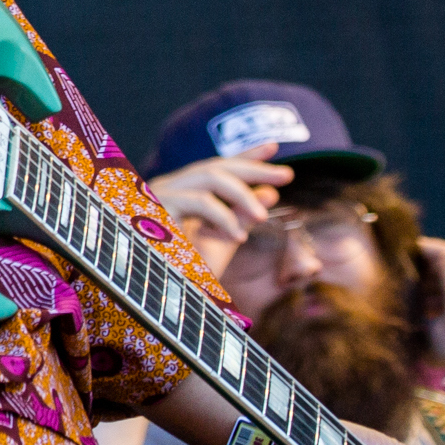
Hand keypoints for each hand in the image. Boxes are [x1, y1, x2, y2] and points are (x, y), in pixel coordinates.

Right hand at [143, 145, 291, 275]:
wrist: (160, 297)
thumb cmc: (186, 274)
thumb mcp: (222, 243)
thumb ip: (242, 218)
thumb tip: (270, 191)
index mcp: (183, 195)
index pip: (218, 169)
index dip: (246, 156)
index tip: (274, 146)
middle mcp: (170, 188)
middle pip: (216, 166)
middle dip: (254, 168)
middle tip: (287, 175)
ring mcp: (161, 194)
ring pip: (209, 176)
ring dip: (242, 193)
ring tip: (263, 215)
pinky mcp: (158, 207)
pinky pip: (200, 201)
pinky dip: (224, 216)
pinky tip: (238, 236)